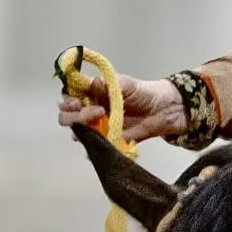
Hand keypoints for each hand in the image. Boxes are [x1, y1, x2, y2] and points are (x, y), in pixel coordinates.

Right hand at [57, 73, 186, 143]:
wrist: (164, 111)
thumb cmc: (144, 93)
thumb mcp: (128, 84)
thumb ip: (109, 85)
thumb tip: (93, 83)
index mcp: (91, 93)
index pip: (68, 96)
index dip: (68, 100)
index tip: (78, 102)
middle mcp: (89, 110)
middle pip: (67, 117)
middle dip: (74, 116)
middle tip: (97, 112)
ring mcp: (97, 127)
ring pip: (77, 133)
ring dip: (83, 130)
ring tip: (103, 123)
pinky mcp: (107, 141)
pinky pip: (92, 148)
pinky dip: (92, 148)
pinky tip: (103, 142)